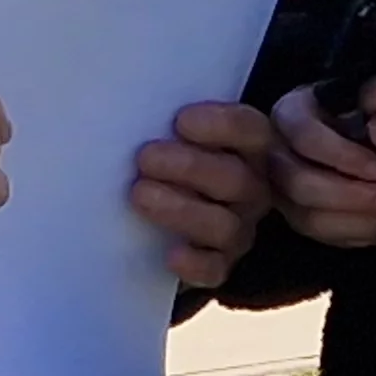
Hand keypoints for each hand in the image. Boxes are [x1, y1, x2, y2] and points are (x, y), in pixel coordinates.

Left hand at [130, 102, 275, 286]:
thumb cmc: (162, 160)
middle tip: (145, 158)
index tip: (180, 121)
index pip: (250, 131)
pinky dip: (195, 263)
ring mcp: (238, 229)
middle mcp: (251, 189)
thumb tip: (124, 106)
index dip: (221, 125)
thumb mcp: (169, 134)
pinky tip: (170, 254)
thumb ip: (165, 121)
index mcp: (247, 148)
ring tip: (140, 195)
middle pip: (236, 178)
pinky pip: (215, 270)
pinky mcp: (218, 265)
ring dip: (182, 209)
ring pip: (225, 225)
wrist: (151, 219)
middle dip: (190, 167)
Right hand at [267, 85, 375, 247]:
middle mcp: (275, 154)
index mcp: (289, 114)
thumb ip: (374, 118)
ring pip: (307, 218)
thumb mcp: (366, 101)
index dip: (342, 156)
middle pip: (299, 184)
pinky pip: (322, 236)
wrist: (356, 126)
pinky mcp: (297, 218)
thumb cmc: (362, 111)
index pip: (305, 136)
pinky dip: (358, 235)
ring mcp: (281, 191)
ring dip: (357, 222)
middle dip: (350, 196)